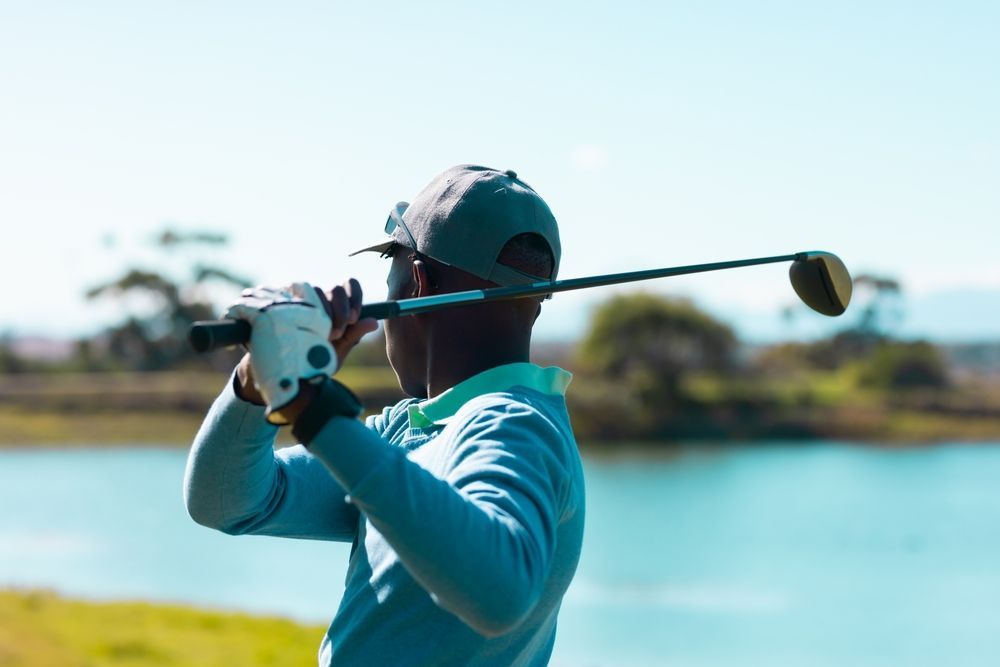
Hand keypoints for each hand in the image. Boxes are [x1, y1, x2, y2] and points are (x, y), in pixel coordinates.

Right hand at [232, 279, 377, 408]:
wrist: (279, 371)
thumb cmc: (311, 361)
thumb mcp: (335, 352)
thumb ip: (353, 336)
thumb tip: (374, 322)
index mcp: (335, 305)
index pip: (349, 283)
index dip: (355, 296)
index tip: (355, 318)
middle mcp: (318, 297)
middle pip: (335, 287)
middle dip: (340, 310)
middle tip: (337, 333)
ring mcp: (298, 297)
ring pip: (314, 289)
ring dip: (321, 311)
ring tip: (320, 334)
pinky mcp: (279, 300)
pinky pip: (290, 293)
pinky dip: (298, 307)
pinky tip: (297, 324)